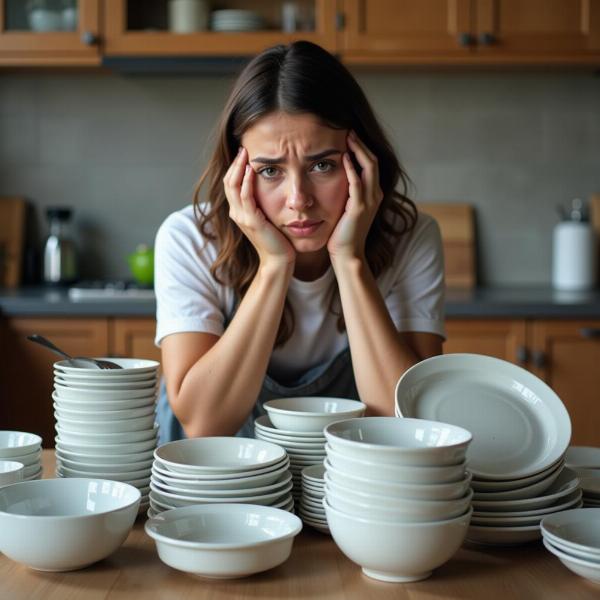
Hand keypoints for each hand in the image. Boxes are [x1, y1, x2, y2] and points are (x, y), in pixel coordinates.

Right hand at [223, 147, 294, 267]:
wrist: (278, 259)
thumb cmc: (277, 239)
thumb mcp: (266, 216)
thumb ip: (262, 203)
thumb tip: (268, 186)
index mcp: (238, 211)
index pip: (231, 184)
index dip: (235, 168)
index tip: (243, 152)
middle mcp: (236, 213)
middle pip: (228, 182)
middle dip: (235, 163)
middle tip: (243, 147)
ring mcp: (241, 217)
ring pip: (233, 187)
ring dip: (239, 168)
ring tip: (245, 153)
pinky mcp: (252, 221)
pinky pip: (246, 197)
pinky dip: (247, 182)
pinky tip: (252, 170)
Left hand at [327, 131, 382, 261]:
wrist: (347, 254)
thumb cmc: (343, 233)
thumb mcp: (346, 208)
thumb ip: (346, 192)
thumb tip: (334, 176)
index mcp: (373, 194)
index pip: (371, 164)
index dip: (362, 148)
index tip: (350, 135)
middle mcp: (375, 195)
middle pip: (373, 161)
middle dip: (361, 144)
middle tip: (349, 129)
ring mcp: (369, 201)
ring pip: (369, 167)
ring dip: (358, 150)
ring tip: (348, 136)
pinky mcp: (359, 208)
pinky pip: (357, 183)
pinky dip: (352, 168)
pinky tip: (343, 157)